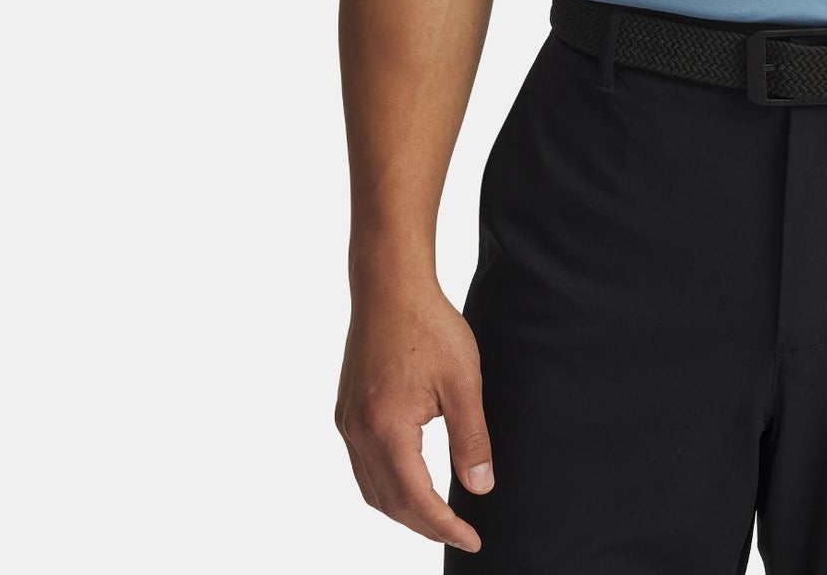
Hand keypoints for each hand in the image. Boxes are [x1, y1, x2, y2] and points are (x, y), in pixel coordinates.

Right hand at [334, 282, 493, 553]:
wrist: (390, 286)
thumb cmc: (429, 326)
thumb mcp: (463, 382)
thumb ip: (472, 439)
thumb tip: (480, 487)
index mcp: (387, 429)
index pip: (416, 500)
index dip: (444, 527)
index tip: (472, 539)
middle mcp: (358, 432)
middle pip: (388, 502)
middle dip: (424, 525)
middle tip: (459, 532)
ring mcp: (347, 422)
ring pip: (371, 488)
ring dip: (403, 509)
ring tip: (437, 516)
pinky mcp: (346, 410)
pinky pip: (362, 465)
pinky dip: (386, 485)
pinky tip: (410, 480)